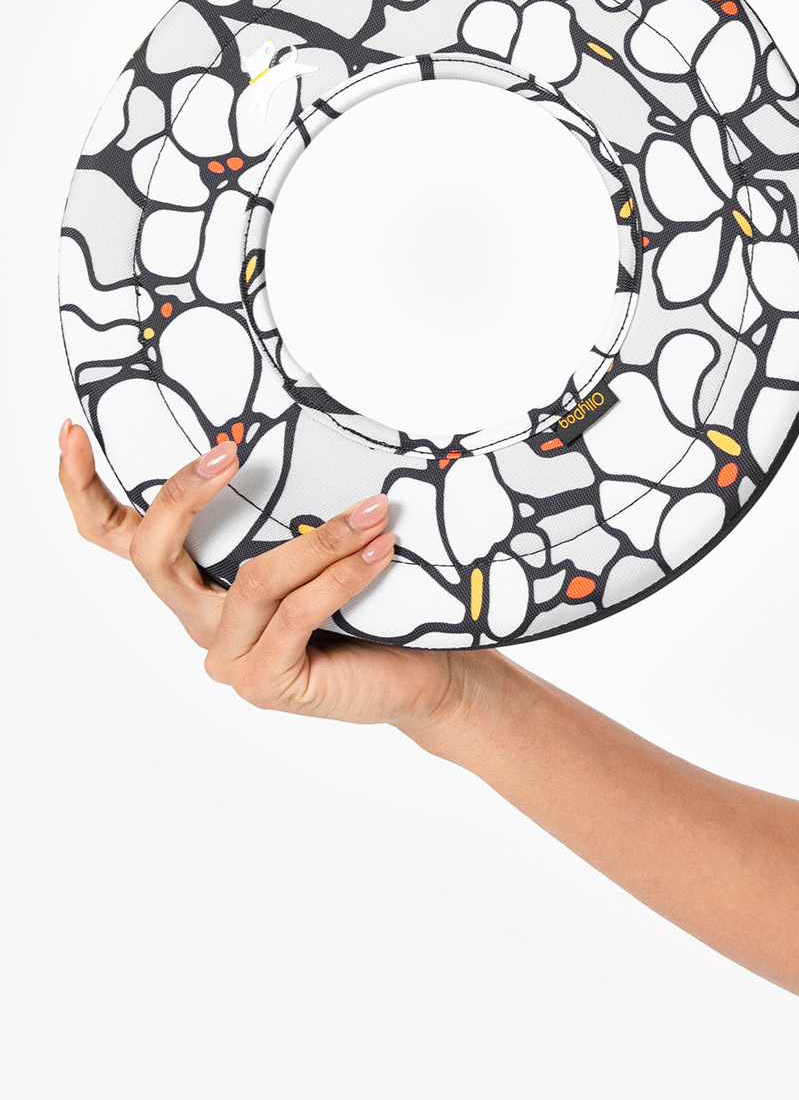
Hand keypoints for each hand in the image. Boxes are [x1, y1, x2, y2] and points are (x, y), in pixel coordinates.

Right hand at [58, 419, 470, 732]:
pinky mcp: (265, 682)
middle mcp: (201, 619)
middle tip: (230, 450)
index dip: (84, 489)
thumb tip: (308, 417)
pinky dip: (343, 576)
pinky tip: (380, 549)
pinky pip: (297, 615)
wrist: (424, 673)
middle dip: (184, 495)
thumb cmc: (374, 600)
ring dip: (322, 538)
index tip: (73, 432)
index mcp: (198, 581)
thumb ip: (292, 503)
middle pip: (155, 555)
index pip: (119, 538)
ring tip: (374, 508)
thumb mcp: (320, 541)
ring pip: (253, 579)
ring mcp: (228, 656)